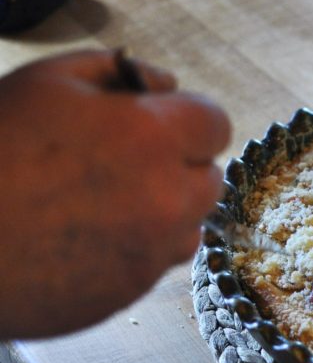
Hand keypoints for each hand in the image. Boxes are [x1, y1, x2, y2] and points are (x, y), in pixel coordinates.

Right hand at [0, 50, 229, 337]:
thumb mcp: (47, 82)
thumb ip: (119, 72)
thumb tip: (165, 83)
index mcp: (152, 139)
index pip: (215, 124)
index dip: (187, 119)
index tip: (159, 122)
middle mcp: (167, 198)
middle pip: (209, 177)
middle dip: (180, 164)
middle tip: (124, 161)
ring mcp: (152, 251)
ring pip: (190, 224)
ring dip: (165, 210)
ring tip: (102, 201)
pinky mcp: (131, 290)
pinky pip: (156, 263)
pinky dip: (137, 247)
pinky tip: (86, 235)